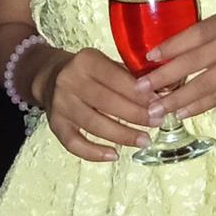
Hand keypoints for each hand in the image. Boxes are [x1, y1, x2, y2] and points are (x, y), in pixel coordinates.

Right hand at [33, 48, 154, 161]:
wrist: (50, 75)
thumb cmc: (89, 71)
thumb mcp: (107, 63)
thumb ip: (132, 77)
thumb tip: (165, 94)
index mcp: (86, 61)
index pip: (117, 78)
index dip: (140, 93)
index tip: (160, 103)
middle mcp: (70, 81)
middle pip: (107, 103)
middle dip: (136, 115)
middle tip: (157, 122)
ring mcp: (61, 104)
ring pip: (94, 125)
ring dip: (122, 135)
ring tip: (144, 140)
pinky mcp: (55, 124)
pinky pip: (74, 143)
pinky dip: (94, 153)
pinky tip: (114, 155)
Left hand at [134, 13, 215, 122]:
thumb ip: (193, 40)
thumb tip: (155, 62)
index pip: (193, 35)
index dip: (170, 47)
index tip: (148, 58)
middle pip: (194, 62)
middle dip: (164, 78)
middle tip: (141, 89)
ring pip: (203, 86)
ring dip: (176, 100)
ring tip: (156, 109)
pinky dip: (195, 107)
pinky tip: (178, 113)